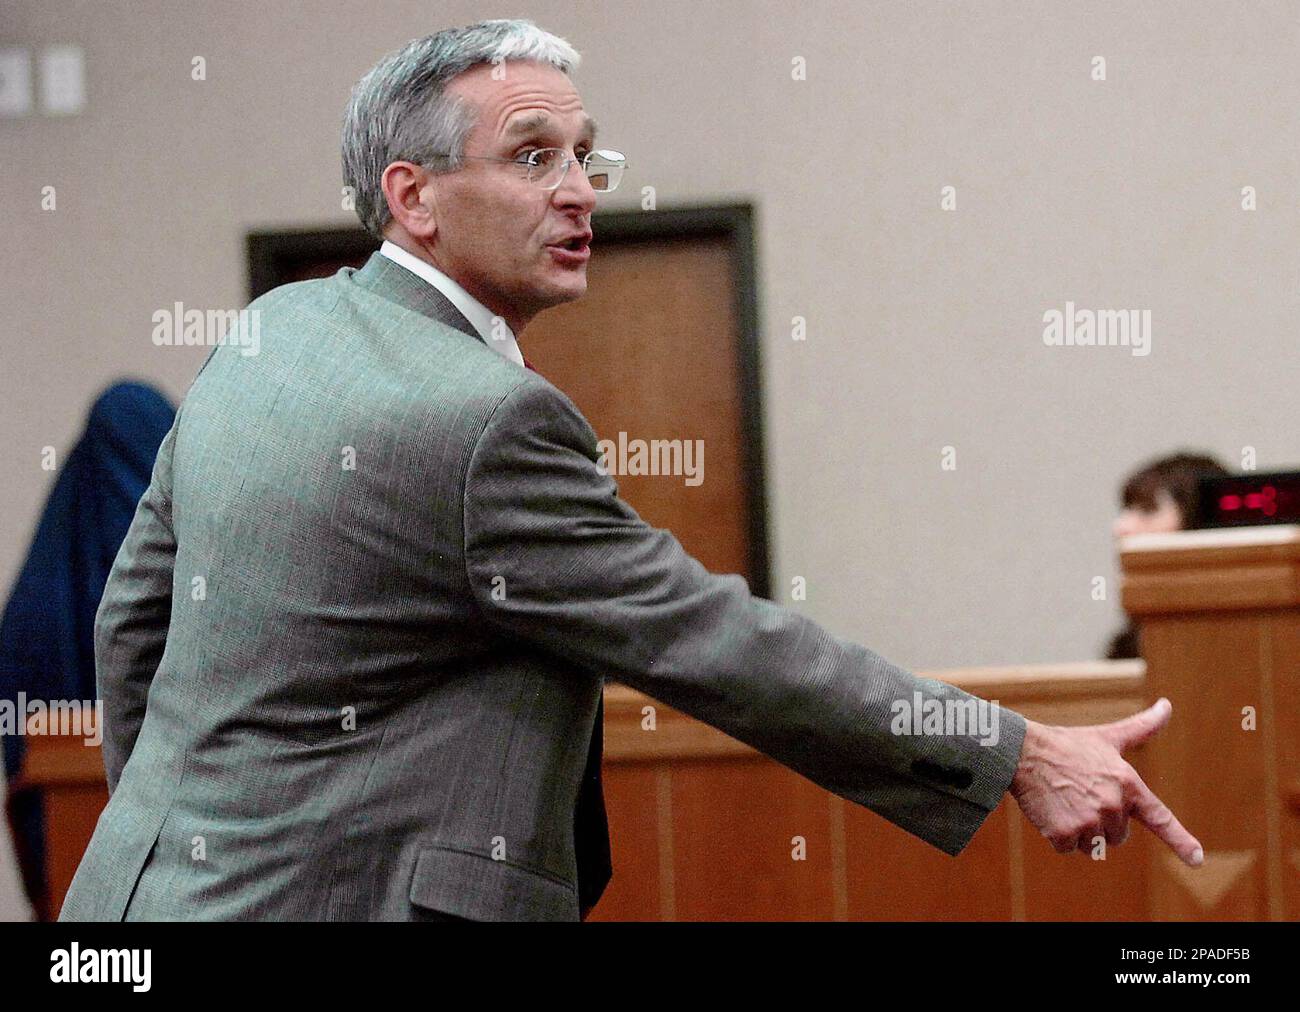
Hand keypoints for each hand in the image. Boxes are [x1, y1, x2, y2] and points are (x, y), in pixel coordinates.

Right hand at [1008, 697, 1202, 865]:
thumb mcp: (1108, 737)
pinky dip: (1057, 835)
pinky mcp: (1065, 833)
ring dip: (1078, 830)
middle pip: (1117, 836)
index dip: (1180, 841)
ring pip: (1092, 845)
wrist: (1024, 752)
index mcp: (1128, 784)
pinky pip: (1068, 848)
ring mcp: (1089, 821)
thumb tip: (1168, 705)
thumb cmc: (1068, 745)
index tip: (1196, 860)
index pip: (1160, 818)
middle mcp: (1113, 806)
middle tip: (1080, 794)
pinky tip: (1050, 810)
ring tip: (1064, 800)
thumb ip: (1143, 727)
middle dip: (1101, 822)